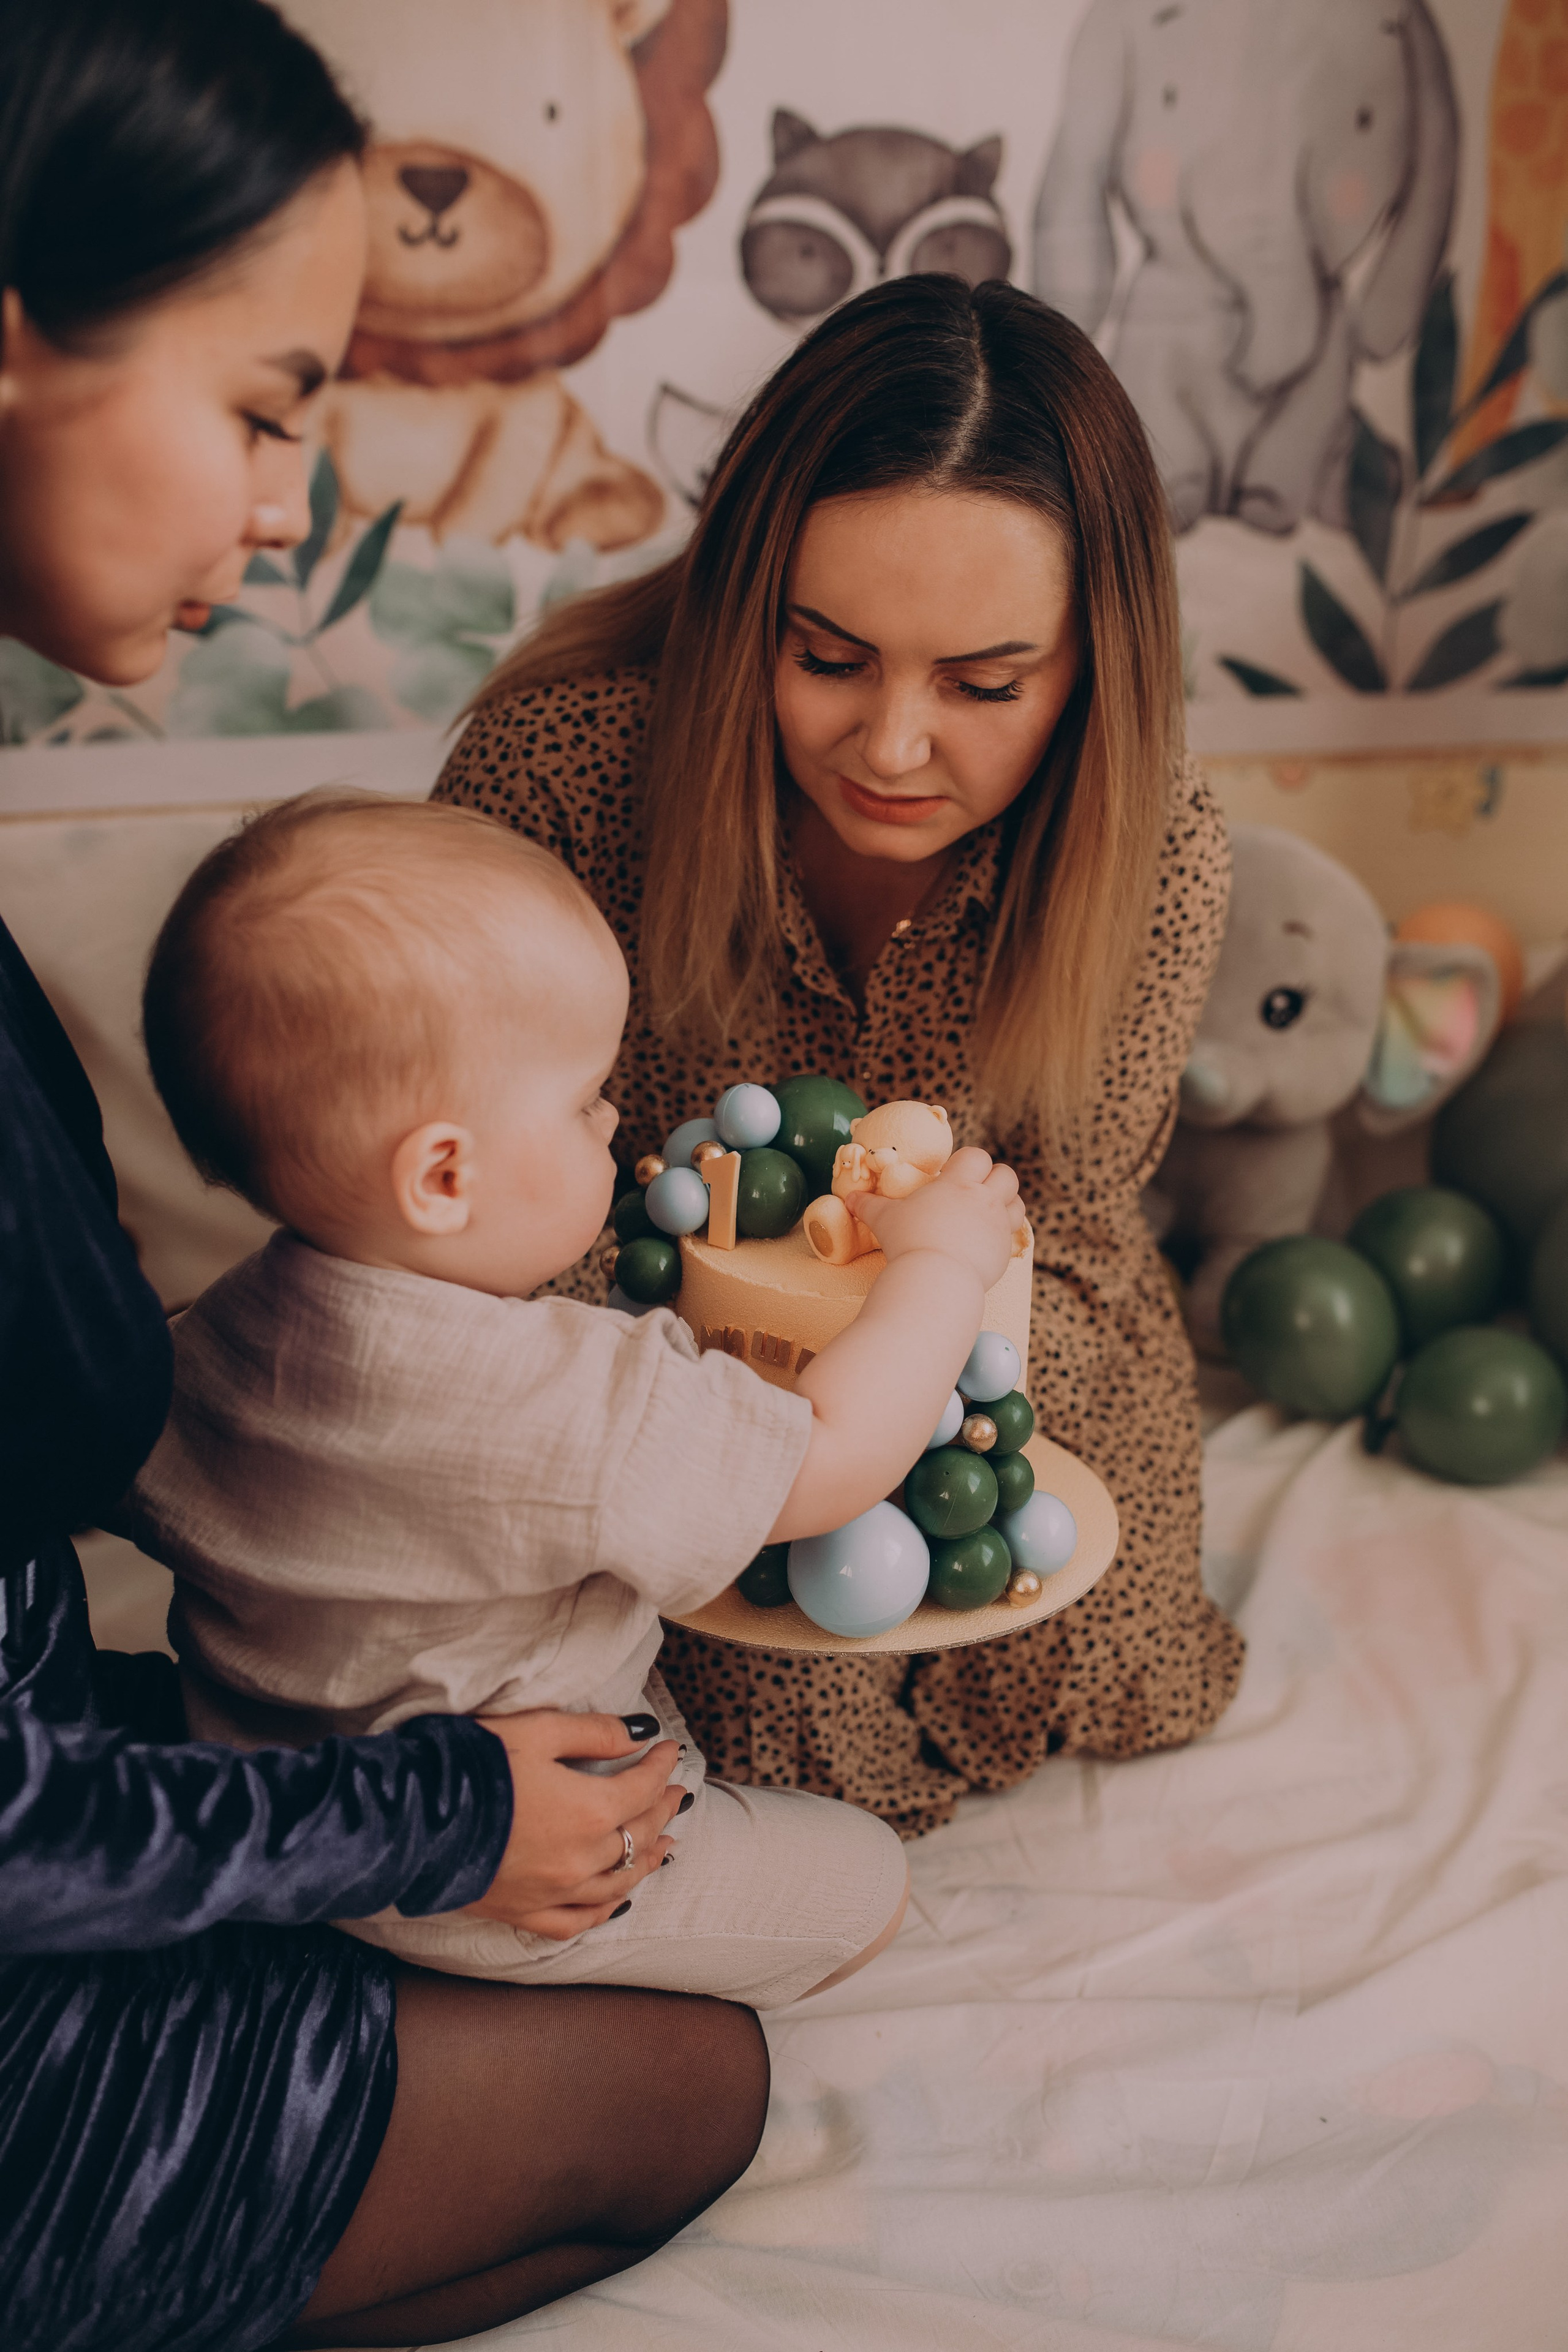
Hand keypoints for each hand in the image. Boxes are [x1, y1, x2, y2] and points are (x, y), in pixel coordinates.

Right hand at [461, 1710, 683, 1939]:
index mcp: (589, 1810)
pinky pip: (577, 1922)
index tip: (669, 1750)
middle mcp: (581, 1859)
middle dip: (662, 1810)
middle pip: (639, 1835)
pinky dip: (605, 1911)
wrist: (411, 1821)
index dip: (661, 1766)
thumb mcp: (536, 1732)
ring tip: (667, 1845)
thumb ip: (594, 1733)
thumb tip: (641, 1733)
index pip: (642, 1786)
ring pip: (618, 1883)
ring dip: (648, 1861)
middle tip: (677, 1793)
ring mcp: (553, 1892)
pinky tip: (618, 1902)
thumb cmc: (472, 1766)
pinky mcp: (523, 1913)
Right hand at [849, 1146, 1022, 1290]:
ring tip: (988, 1213)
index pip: (977, 1156)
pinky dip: (1005, 1233)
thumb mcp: (884, 1220)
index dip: (969, 1162)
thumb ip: (868, 1206)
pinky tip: (988, 1240)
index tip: (955, 1175)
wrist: (936, 1278)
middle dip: (995, 1179)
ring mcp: (998, 1225)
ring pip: (1017, 1202)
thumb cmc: (908, 1243)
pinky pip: (1015, 1234)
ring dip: (1006, 1204)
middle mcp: (984, 1199)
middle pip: (1006, 1174)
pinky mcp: (1005, 1250)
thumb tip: (848, 1200)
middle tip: (976, 1192)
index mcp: (957, 1184)